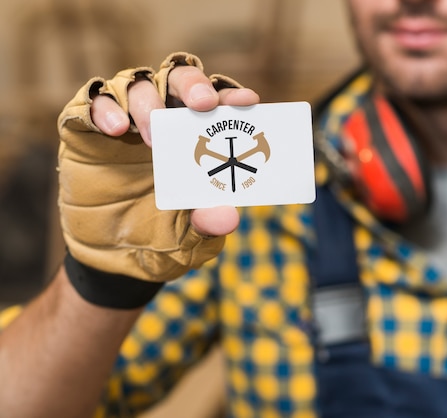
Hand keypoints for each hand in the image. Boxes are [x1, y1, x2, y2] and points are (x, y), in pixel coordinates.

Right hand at [58, 53, 258, 280]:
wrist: (110, 258)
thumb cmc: (160, 238)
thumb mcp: (187, 239)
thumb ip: (205, 225)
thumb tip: (227, 217)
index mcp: (196, 138)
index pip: (217, 104)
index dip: (231, 96)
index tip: (247, 102)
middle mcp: (164, 121)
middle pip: (178, 79)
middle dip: (192, 85)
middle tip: (203, 104)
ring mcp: (125, 122)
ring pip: (136, 83)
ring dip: (148, 101)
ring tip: (154, 133)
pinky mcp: (86, 131)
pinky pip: (91, 103)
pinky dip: (104, 109)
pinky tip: (116, 129)